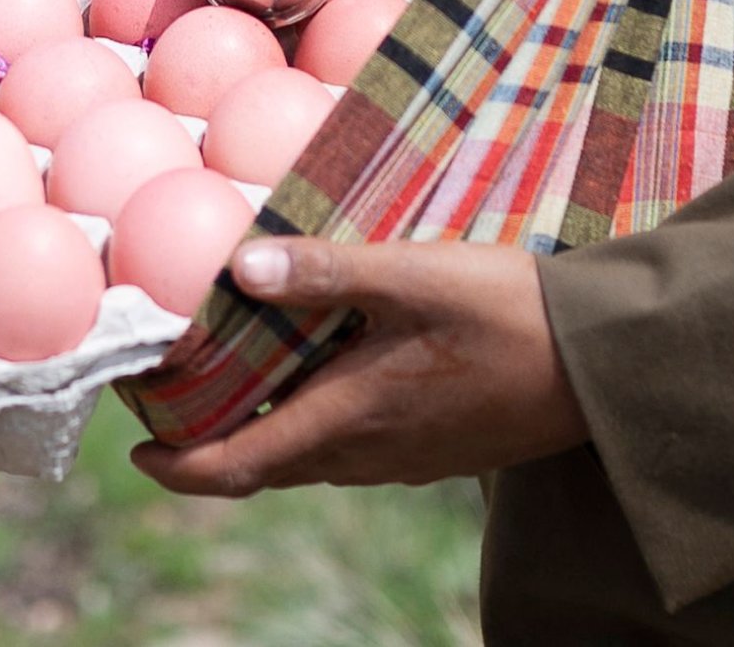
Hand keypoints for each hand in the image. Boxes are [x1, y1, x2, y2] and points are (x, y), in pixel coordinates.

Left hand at [128, 237, 586, 495]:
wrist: (599, 365)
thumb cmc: (508, 314)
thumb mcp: (414, 275)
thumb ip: (327, 270)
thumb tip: (240, 266)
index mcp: (347, 418)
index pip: (233, 467)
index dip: (174, 467)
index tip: (134, 448)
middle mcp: (365, 454)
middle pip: (263, 466)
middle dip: (209, 441)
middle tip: (177, 395)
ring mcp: (402, 458)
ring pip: (307, 459)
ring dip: (263, 428)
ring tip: (240, 374)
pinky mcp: (433, 449)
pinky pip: (349, 449)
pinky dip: (312, 421)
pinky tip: (326, 369)